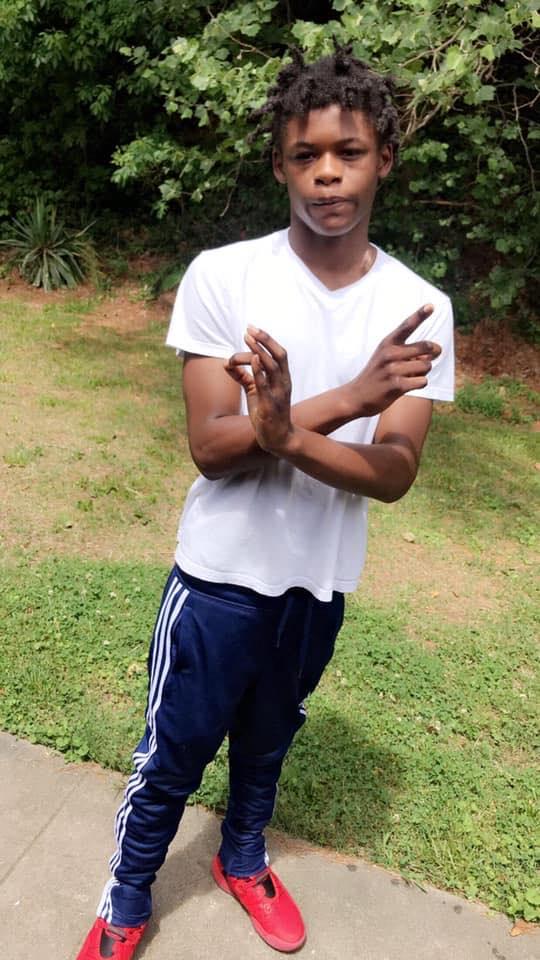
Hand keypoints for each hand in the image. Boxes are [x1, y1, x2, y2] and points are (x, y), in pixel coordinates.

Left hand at [225, 326, 293, 453]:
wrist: (277, 438)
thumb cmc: (266, 413)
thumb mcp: (254, 392)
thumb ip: (243, 377)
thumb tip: (226, 364)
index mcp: (282, 378)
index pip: (279, 354)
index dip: (267, 340)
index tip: (251, 329)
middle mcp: (283, 383)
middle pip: (279, 355)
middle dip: (265, 340)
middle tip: (249, 329)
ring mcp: (278, 393)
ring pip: (272, 366)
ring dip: (259, 351)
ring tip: (247, 340)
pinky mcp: (270, 405)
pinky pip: (266, 384)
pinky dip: (260, 371)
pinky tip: (254, 360)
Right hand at [349, 304, 440, 416]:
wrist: (357, 396)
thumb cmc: (377, 374)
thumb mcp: (387, 356)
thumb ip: (410, 351)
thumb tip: (436, 351)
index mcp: (388, 343)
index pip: (407, 326)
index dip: (420, 315)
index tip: (431, 306)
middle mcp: (390, 353)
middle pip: (426, 347)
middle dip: (431, 354)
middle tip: (426, 358)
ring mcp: (393, 370)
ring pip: (426, 366)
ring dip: (423, 372)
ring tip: (409, 375)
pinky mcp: (397, 385)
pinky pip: (422, 381)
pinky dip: (419, 383)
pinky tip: (407, 385)